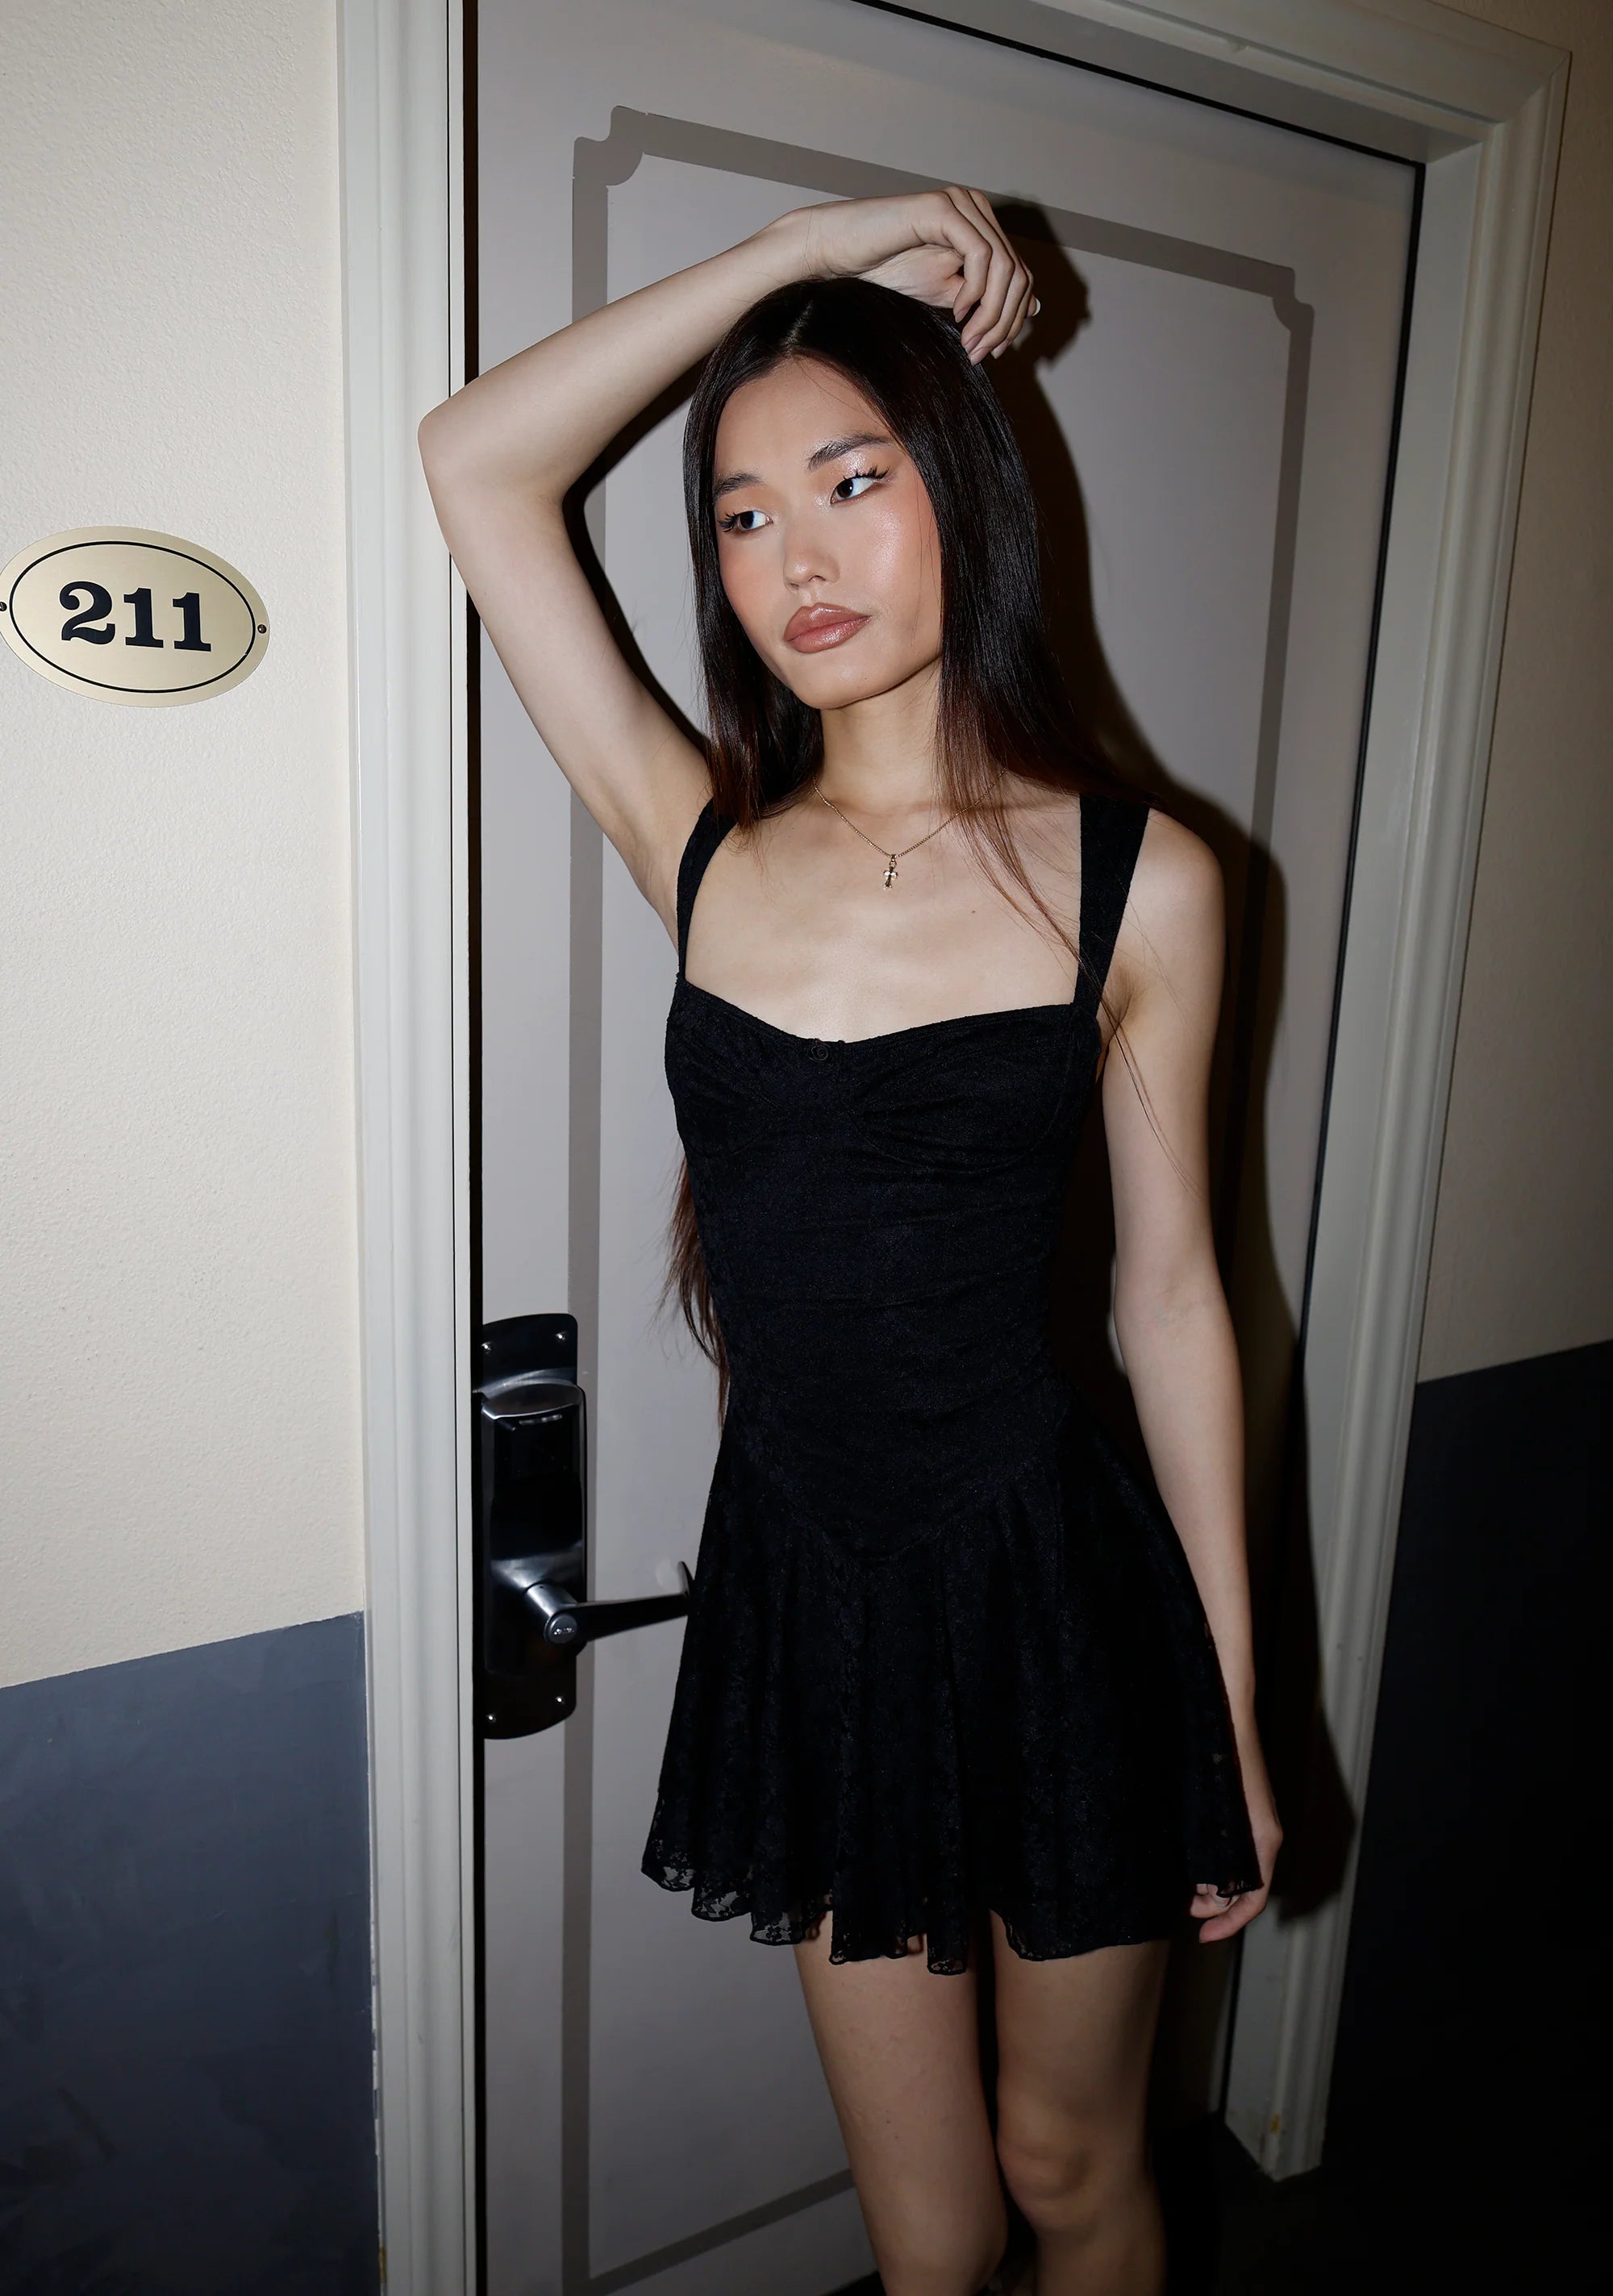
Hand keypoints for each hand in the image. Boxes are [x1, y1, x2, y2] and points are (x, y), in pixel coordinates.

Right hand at [787, 188, 1037, 361]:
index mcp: (981, 225)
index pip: (1019, 275)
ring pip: (1004, 267)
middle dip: (1005, 321)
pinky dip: (976, 292)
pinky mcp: (943, 208)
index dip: (1014, 318)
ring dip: (992, 313)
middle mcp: (976, 208)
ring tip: (970, 342)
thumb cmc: (886, 270)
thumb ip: (986, 298)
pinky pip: (980, 255)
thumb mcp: (948, 292)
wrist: (841, 254)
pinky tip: (958, 313)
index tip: (994, 353)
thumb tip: (1033, 308)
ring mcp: (961, 204)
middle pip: (1018, 273)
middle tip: (980, 353)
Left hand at [1189, 1716, 1281, 1943]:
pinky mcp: (1244, 1813)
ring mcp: (1255, 1824)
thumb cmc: (1222, 1754)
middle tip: (1187, 1906)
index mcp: (1263, 1840)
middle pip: (1246, 1890)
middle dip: (1217, 1905)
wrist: (1228, 1711)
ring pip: (1239, 1871)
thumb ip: (1218, 1854)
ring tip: (1187, 1887)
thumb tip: (1208, 1891)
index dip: (1230, 1922)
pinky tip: (1193, 1861)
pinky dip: (1216, 1864)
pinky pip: (1235, 1852)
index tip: (1203, 1934)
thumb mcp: (1218, 1812)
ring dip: (1215, 1886)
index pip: (1254, 1899)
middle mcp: (1265, 1836)